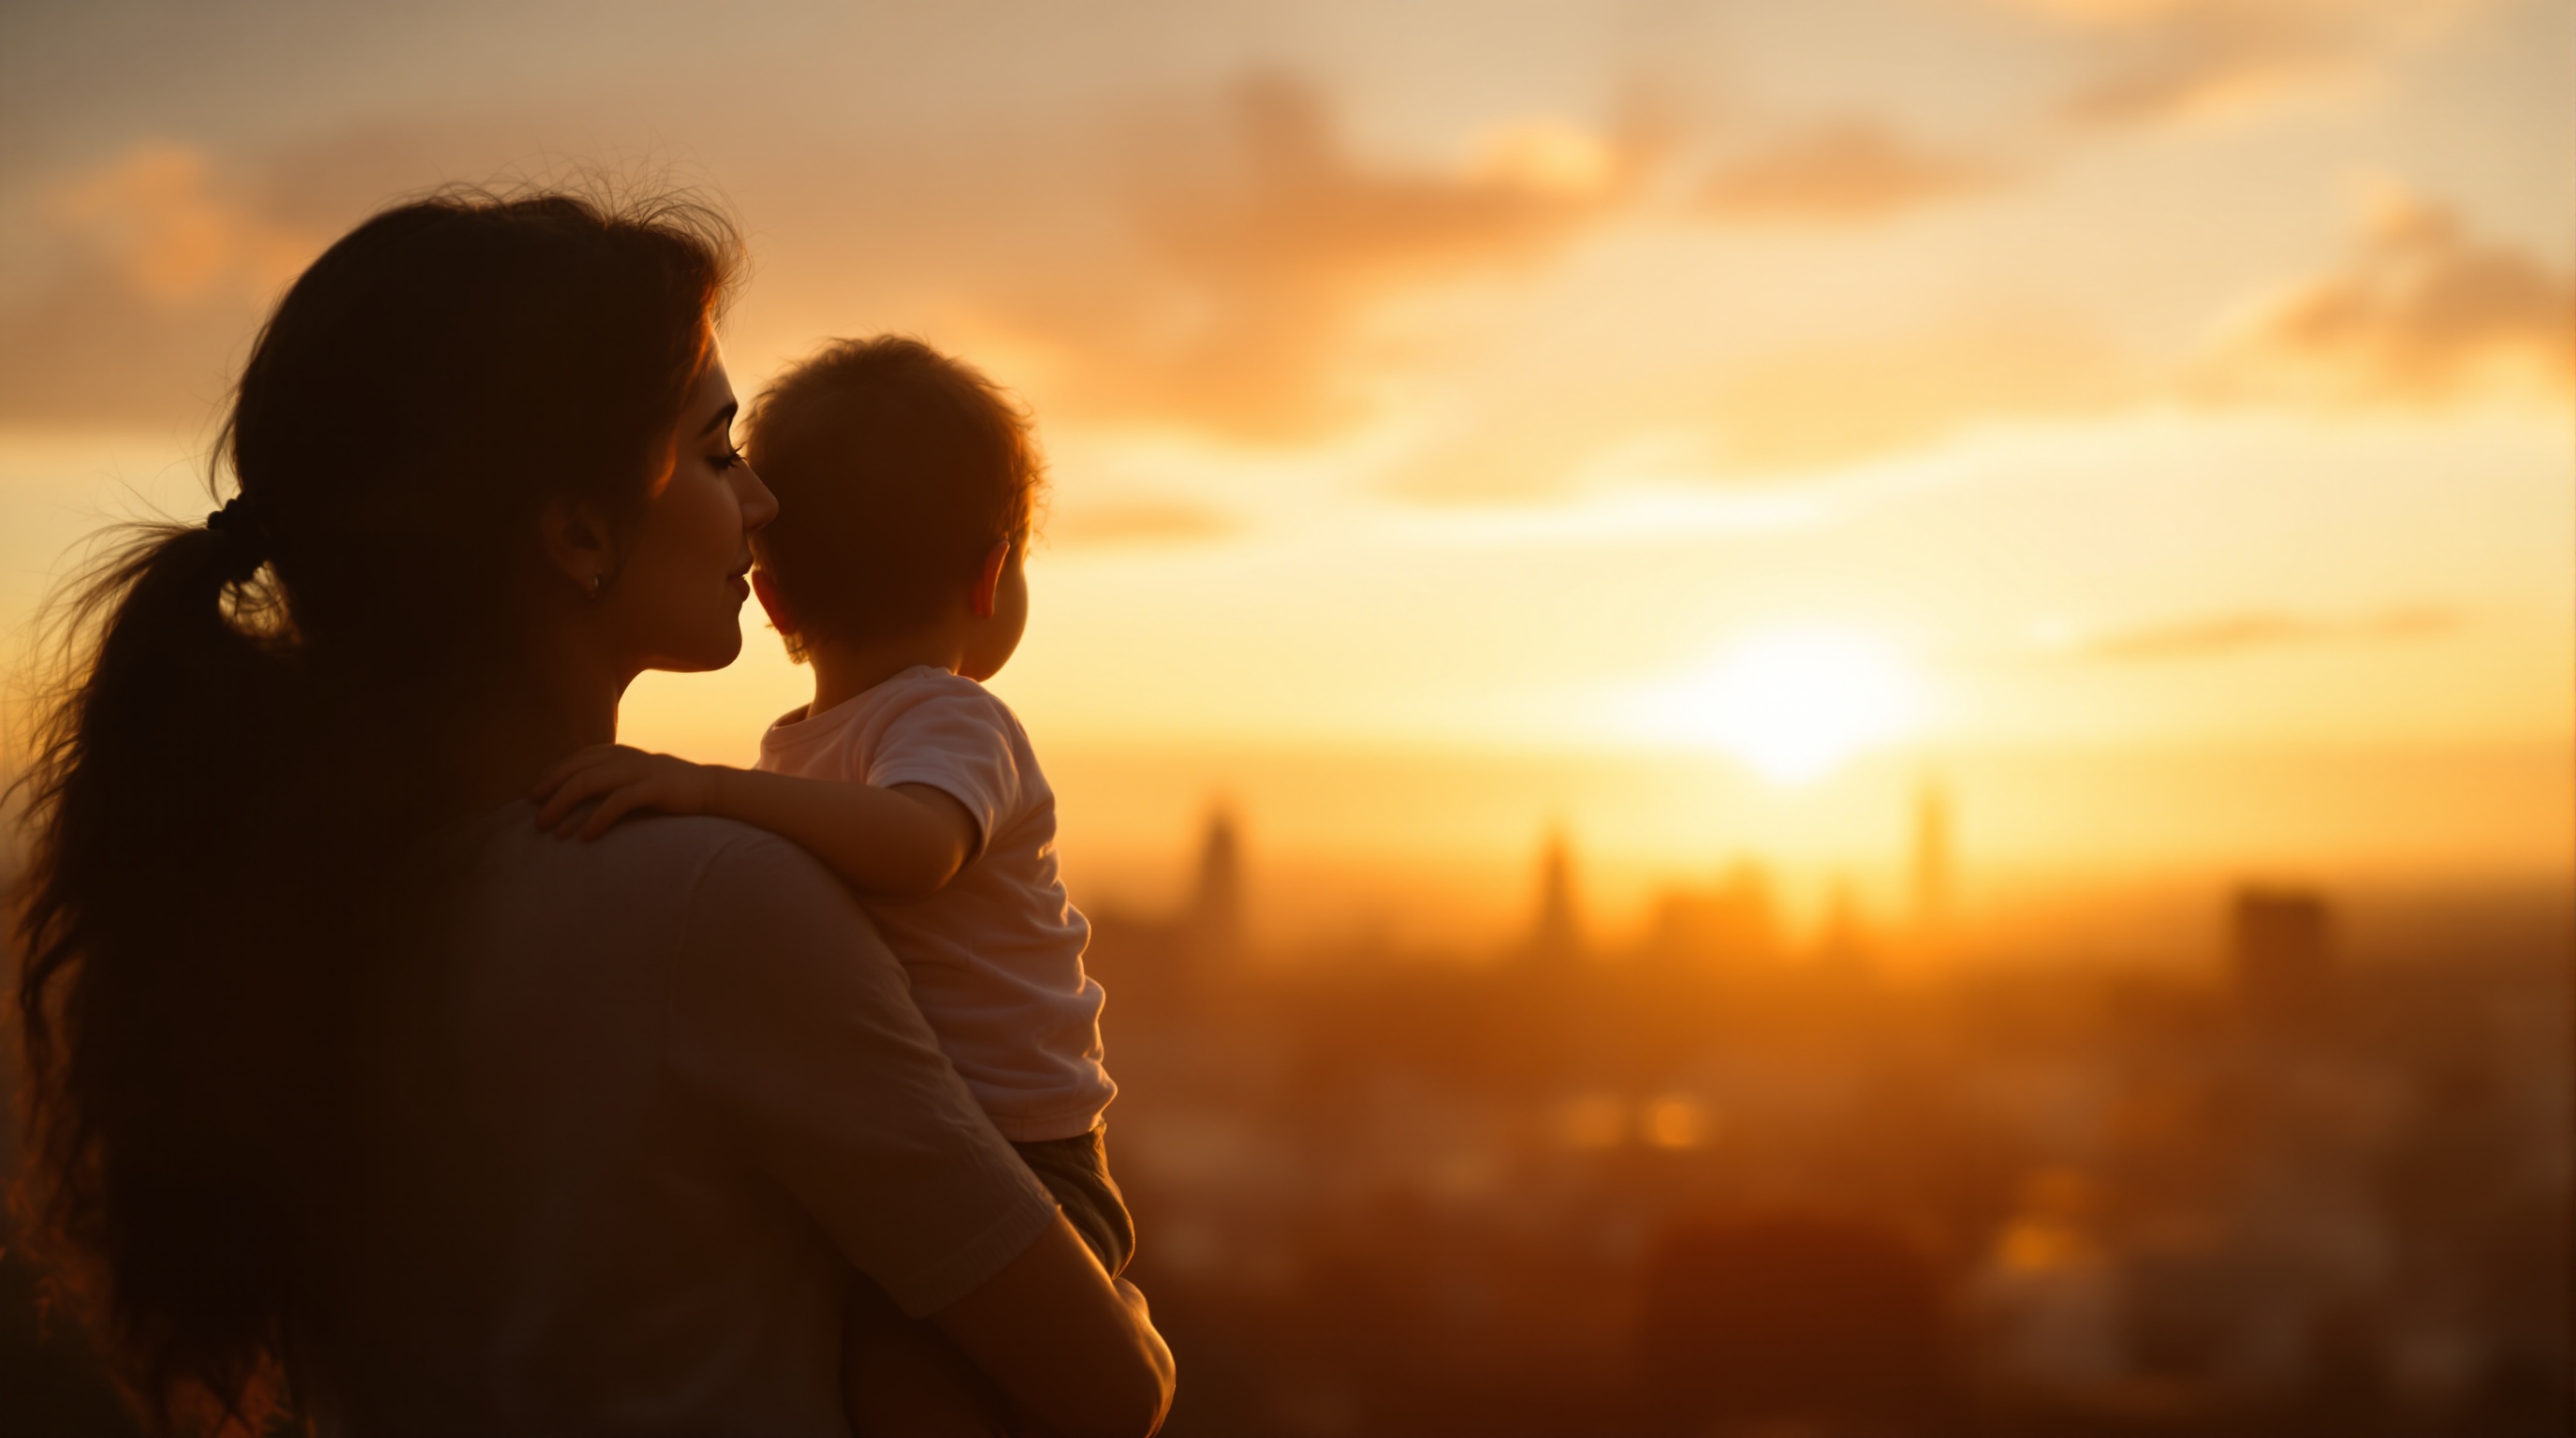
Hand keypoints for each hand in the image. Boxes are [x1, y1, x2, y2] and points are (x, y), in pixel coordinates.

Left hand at [531, 744, 723, 839]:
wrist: (708, 789)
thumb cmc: (665, 789)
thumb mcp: (632, 777)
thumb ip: (607, 778)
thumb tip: (570, 793)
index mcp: (617, 752)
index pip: (575, 760)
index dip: (551, 776)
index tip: (533, 797)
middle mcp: (623, 757)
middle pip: (576, 772)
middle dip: (551, 794)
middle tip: (535, 818)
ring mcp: (638, 771)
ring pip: (590, 783)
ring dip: (566, 807)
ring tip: (551, 830)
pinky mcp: (654, 788)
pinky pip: (619, 802)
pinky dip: (598, 819)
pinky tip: (585, 837)